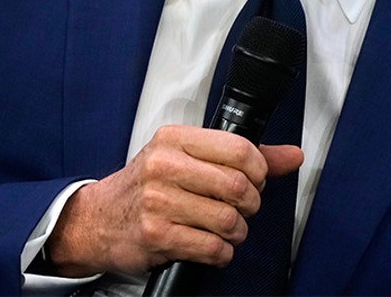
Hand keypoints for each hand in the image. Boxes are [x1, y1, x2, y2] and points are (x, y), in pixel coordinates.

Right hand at [43, 124, 303, 276]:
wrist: (97, 220)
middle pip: (238, 186)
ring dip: (237, 233)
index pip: (240, 149)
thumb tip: (293, 155)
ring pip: (228, 220)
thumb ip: (242, 156)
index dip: (259, 171)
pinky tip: (213, 248)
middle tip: (242, 210)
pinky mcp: (155, 235)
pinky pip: (211, 247)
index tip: (254, 181)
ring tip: (227, 231)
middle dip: (250, 205)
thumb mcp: (187, 159)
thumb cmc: (147, 187)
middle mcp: (164, 165)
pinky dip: (221, 253)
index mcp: (175, 139)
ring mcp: (157, 201)